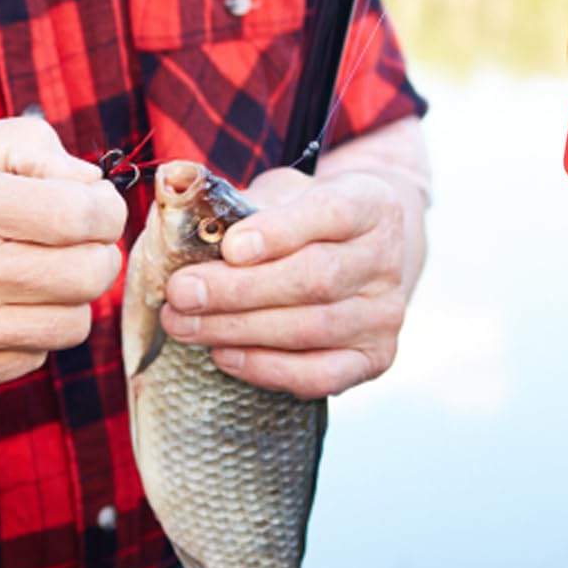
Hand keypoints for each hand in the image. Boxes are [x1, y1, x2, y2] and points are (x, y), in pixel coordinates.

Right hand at [0, 115, 125, 398]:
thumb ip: (26, 145)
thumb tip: (91, 183)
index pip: (80, 216)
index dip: (105, 207)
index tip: (91, 203)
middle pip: (90, 274)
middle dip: (95, 248)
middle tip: (70, 236)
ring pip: (73, 324)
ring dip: (69, 294)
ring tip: (32, 269)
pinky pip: (33, 356)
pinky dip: (29, 327)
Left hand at [159, 167, 417, 399]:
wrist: (358, 252)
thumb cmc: (306, 218)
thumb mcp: (283, 192)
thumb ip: (242, 203)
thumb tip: (180, 216)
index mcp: (370, 203)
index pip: (329, 215)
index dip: (278, 232)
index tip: (229, 246)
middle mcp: (387, 259)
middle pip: (314, 279)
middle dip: (238, 289)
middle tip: (181, 292)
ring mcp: (385, 314)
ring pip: (310, 329)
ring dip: (238, 330)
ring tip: (185, 324)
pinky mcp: (374, 359)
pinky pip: (319, 375)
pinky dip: (266, 369)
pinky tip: (223, 354)